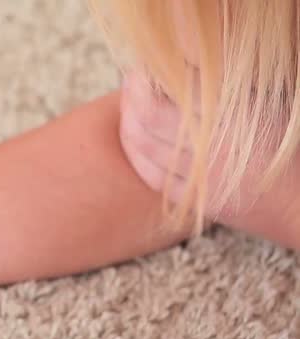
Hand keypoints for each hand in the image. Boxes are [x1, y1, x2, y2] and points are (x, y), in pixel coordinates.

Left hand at [119, 70, 299, 246]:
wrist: (296, 198)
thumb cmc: (279, 142)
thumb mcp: (258, 105)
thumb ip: (220, 88)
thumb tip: (181, 67)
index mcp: (225, 122)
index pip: (161, 99)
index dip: (143, 82)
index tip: (141, 70)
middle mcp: (207, 151)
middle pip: (144, 120)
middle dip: (131, 98)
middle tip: (132, 86)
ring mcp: (196, 179)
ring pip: (141, 148)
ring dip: (128, 124)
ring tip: (131, 108)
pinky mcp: (190, 200)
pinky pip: (149, 175)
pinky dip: (137, 154)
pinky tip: (137, 140)